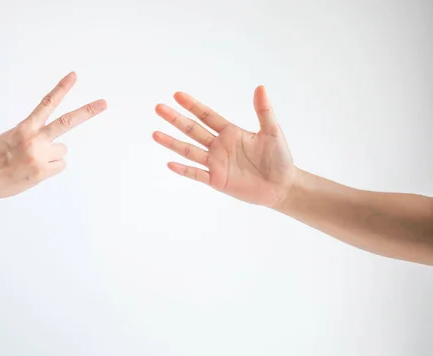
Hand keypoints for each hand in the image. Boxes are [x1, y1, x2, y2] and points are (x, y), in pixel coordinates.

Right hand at [0, 72, 106, 205]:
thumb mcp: (9, 137)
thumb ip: (31, 135)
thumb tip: (51, 144)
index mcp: (24, 127)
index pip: (46, 103)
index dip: (61, 88)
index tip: (74, 76)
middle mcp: (34, 139)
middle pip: (67, 122)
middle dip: (88, 111)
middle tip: (104, 103)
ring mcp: (39, 155)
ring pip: (61, 151)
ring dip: (51, 156)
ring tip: (30, 162)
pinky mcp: (43, 172)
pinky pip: (59, 165)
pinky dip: (50, 169)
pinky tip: (33, 171)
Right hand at [153, 86, 295, 207]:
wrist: (282, 186)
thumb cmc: (279, 158)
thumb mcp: (272, 131)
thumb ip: (264, 111)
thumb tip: (260, 87)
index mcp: (230, 132)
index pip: (207, 116)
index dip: (192, 105)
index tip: (177, 95)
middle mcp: (219, 146)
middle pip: (192, 130)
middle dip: (175, 119)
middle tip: (159, 108)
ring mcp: (216, 163)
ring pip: (189, 151)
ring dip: (172, 143)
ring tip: (155, 134)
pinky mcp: (217, 180)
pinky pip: (197, 174)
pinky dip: (183, 170)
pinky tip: (170, 164)